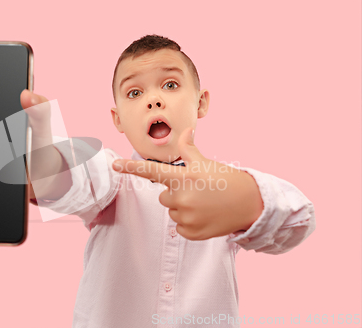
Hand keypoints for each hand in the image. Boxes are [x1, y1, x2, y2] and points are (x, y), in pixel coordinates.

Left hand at [112, 127, 263, 240]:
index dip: (130, 168)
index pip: (150, 172)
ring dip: (183, 208)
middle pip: (164, 196)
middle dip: (176, 193)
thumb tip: (185, 131)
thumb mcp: (205, 163)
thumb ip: (189, 149)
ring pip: (172, 211)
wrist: (249, 203)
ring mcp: (185, 216)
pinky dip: (189, 222)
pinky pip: (180, 227)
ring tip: (203, 204)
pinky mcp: (191, 232)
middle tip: (197, 191)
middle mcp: (180, 197)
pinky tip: (204, 216)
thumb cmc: (226, 179)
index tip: (114, 165)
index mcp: (182, 177)